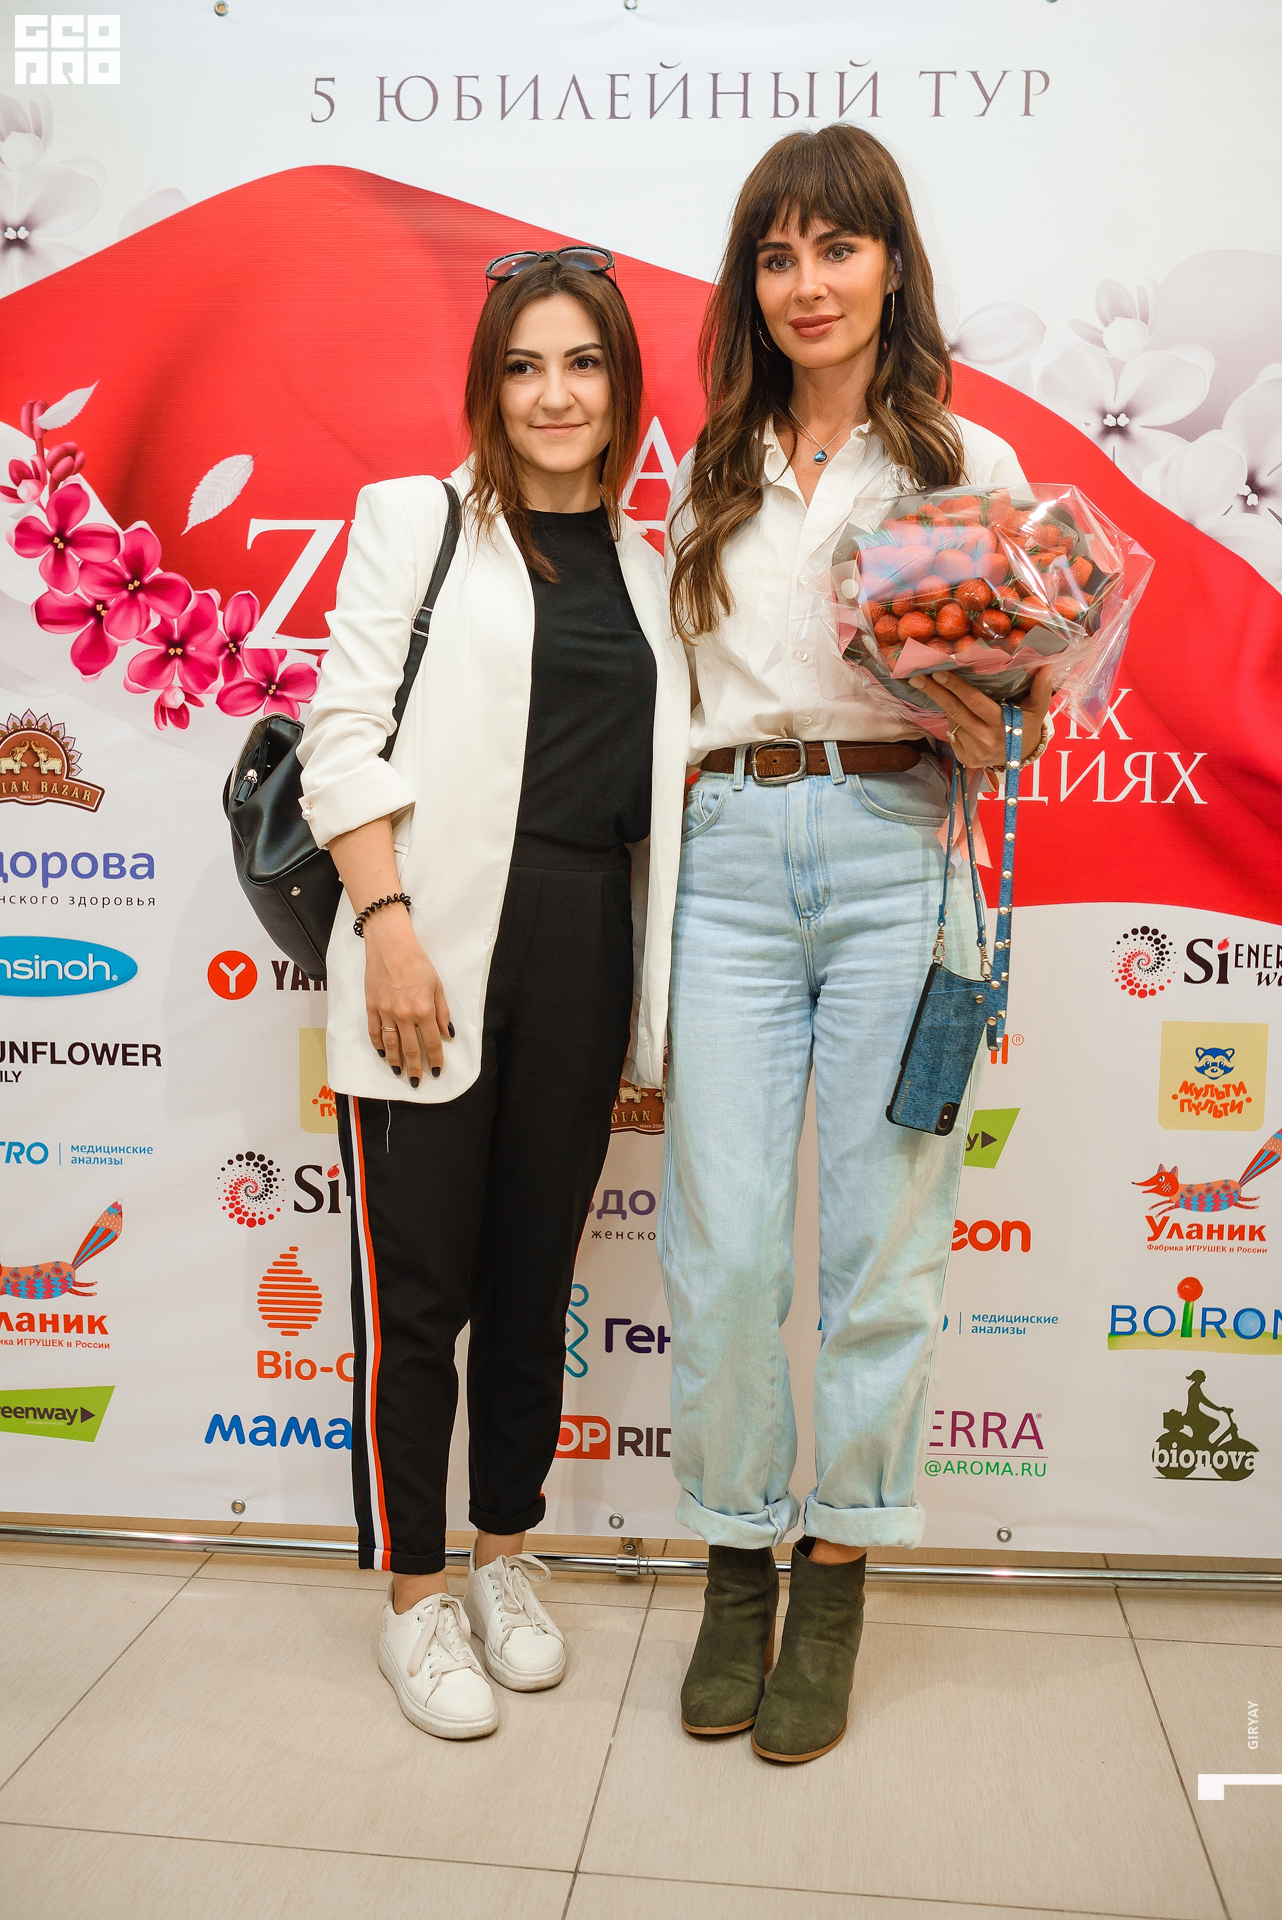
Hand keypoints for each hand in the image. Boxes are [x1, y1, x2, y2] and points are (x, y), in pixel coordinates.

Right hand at [362, 908, 452, 1086]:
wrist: (390, 946)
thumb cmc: (417, 962)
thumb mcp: (437, 985)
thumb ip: (442, 1012)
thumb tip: (447, 1034)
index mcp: (424, 1010)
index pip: (431, 1043)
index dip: (434, 1060)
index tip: (436, 1071)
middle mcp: (404, 1015)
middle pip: (410, 1049)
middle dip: (415, 1068)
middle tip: (416, 1081)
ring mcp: (385, 1012)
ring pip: (390, 1045)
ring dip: (395, 1062)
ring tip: (399, 1072)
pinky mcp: (372, 1007)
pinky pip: (375, 1032)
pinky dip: (379, 1045)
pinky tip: (383, 1054)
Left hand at [908, 664, 1053, 770]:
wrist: (1023, 758)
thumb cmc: (1028, 726)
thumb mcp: (1038, 709)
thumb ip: (1041, 689)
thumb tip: (1046, 666)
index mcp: (1001, 723)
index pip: (973, 701)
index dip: (955, 687)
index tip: (938, 673)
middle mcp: (984, 738)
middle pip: (955, 711)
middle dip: (935, 692)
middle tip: (917, 679)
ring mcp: (973, 751)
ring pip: (953, 722)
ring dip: (950, 708)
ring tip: (956, 699)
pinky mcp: (966, 759)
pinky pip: (954, 736)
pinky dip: (956, 725)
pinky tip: (965, 722)